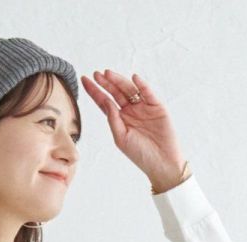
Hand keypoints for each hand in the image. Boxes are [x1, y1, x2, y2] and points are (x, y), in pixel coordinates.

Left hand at [79, 69, 186, 191]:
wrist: (162, 163)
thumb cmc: (140, 154)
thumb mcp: (121, 138)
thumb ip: (112, 119)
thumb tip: (106, 101)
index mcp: (120, 119)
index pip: (105, 102)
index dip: (95, 91)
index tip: (84, 80)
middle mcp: (131, 111)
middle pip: (116, 93)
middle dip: (106, 83)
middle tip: (96, 74)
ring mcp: (143, 107)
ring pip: (129, 90)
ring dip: (119, 81)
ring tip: (108, 74)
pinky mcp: (157, 106)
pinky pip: (148, 93)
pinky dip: (142, 85)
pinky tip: (134, 78)